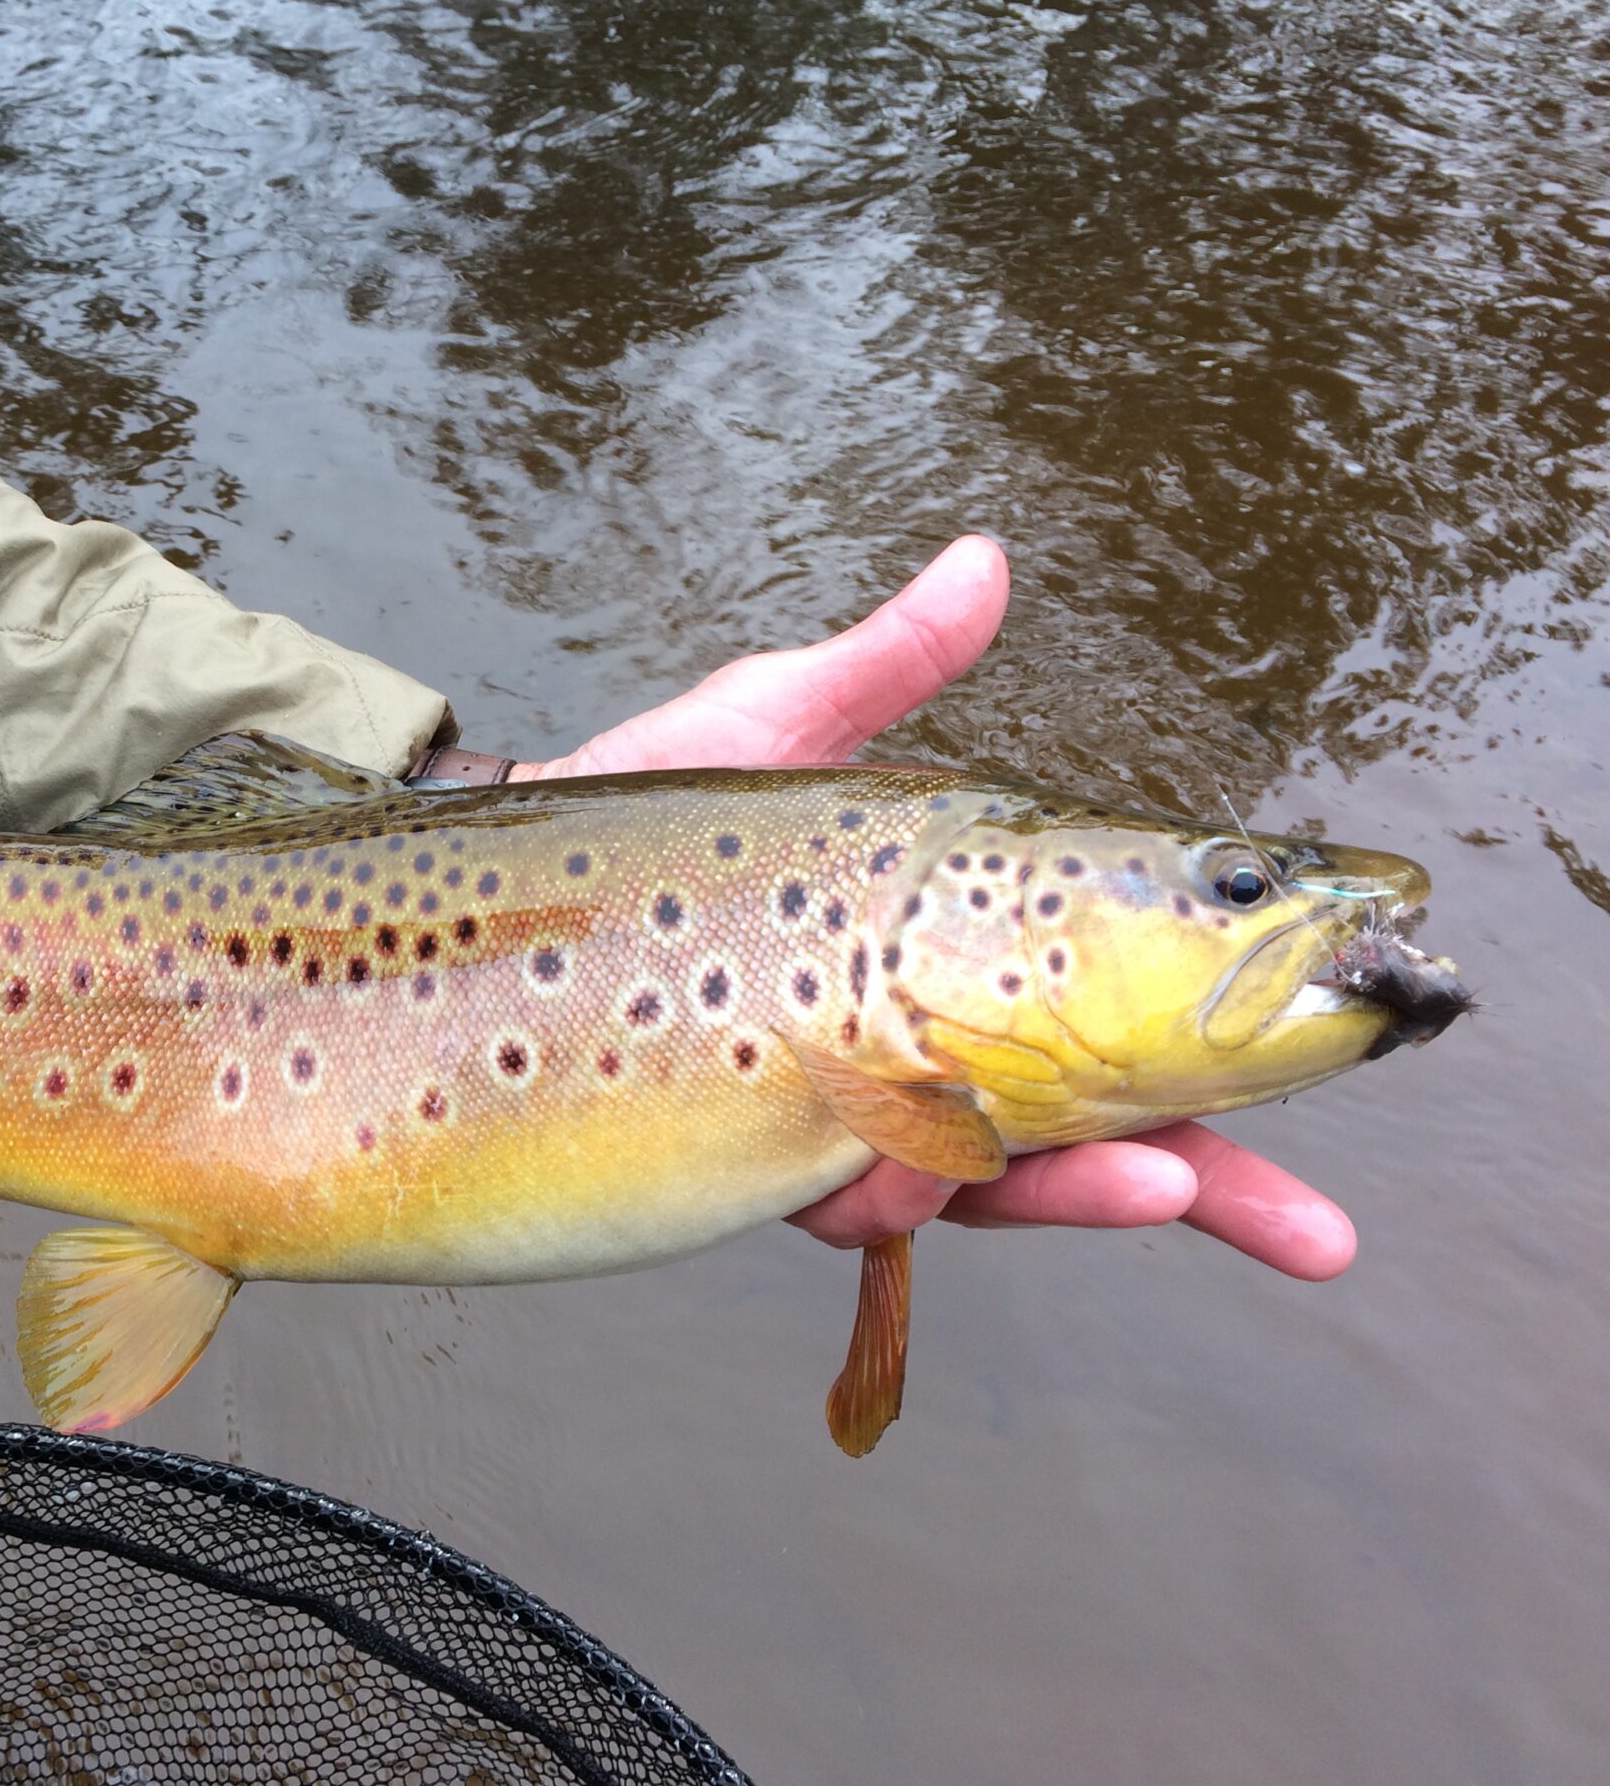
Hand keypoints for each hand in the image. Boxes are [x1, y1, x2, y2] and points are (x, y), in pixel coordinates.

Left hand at [515, 535, 1356, 1281]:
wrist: (462, 909)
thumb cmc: (627, 814)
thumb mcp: (771, 725)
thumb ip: (888, 665)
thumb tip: (988, 553)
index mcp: (930, 958)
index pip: (1090, 1011)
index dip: (1201, 1041)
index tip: (1323, 1036)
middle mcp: (897, 1052)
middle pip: (1075, 1129)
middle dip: (1196, 1175)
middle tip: (1317, 1232)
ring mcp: (828, 1117)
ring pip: (991, 1183)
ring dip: (1097, 1196)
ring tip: (1194, 1191)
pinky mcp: (754, 1167)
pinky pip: (871, 1205)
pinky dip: (937, 1196)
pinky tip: (972, 1176)